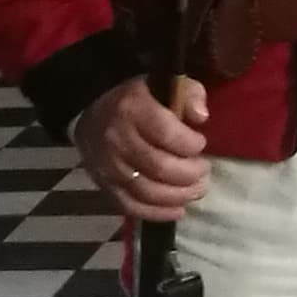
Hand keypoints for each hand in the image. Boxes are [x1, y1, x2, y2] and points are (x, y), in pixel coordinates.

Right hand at [76, 75, 209, 222]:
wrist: (92, 109)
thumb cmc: (139, 98)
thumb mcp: (164, 83)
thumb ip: (189, 93)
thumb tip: (201, 117)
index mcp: (132, 109)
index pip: (165, 133)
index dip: (190, 144)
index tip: (201, 143)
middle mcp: (117, 139)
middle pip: (158, 166)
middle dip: (189, 174)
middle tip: (204, 171)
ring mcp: (108, 166)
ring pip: (146, 191)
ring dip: (178, 196)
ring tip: (197, 190)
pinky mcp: (103, 185)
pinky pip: (130, 206)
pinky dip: (157, 213)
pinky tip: (178, 210)